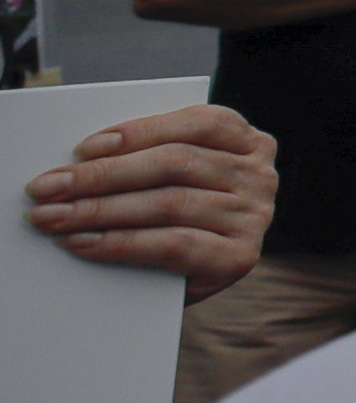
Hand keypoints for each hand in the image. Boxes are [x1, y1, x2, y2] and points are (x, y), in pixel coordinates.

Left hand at [28, 105, 275, 303]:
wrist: (192, 279)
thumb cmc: (178, 218)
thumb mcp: (175, 177)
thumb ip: (149, 159)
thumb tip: (84, 158)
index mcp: (248, 142)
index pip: (196, 123)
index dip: (138, 132)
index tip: (82, 150)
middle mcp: (259, 176)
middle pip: (175, 163)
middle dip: (103, 175)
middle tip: (49, 188)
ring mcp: (254, 218)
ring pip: (169, 203)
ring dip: (102, 211)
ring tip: (56, 218)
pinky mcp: (239, 258)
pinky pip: (173, 245)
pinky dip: (122, 243)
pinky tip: (85, 242)